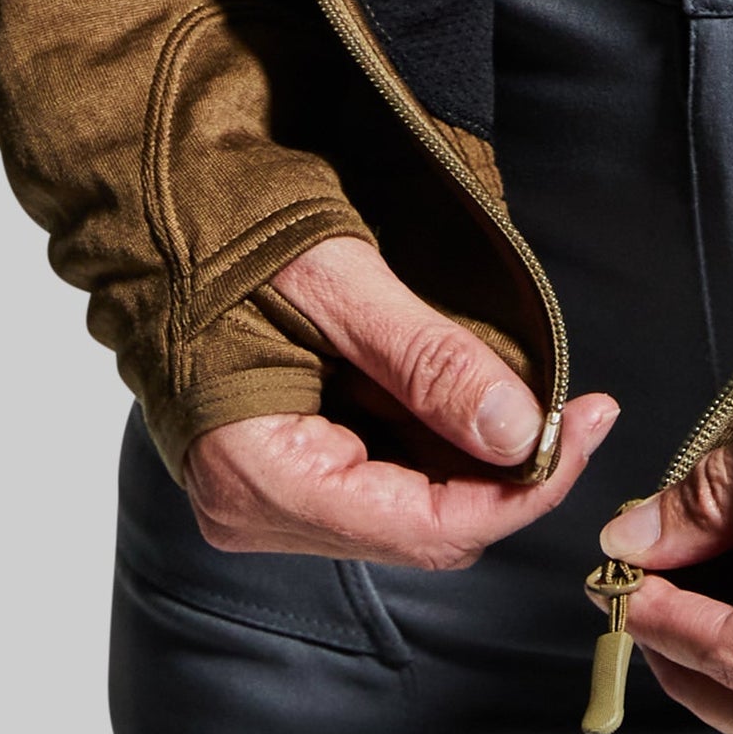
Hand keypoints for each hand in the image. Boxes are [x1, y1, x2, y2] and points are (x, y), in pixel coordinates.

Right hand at [185, 236, 617, 566]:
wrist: (147, 204)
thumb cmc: (216, 229)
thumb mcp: (338, 281)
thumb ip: (430, 363)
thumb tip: (519, 432)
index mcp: (258, 475)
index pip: (426, 527)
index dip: (524, 491)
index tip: (585, 428)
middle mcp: (255, 508)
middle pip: (427, 529)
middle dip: (511, 474)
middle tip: (577, 409)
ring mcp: (268, 498)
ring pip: (417, 510)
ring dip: (481, 457)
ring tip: (525, 389)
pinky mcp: (286, 474)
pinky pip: (390, 481)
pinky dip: (442, 442)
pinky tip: (470, 394)